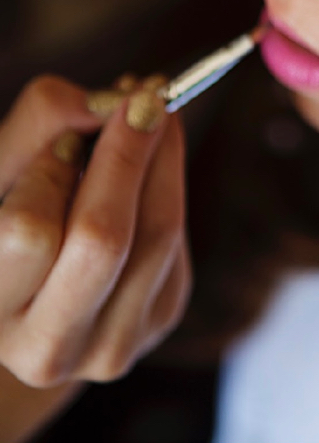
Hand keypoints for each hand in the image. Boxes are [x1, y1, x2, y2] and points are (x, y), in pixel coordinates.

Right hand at [0, 75, 190, 388]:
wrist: (42, 286)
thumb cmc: (12, 208)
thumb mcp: (5, 167)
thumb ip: (41, 122)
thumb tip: (112, 99)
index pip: (27, 233)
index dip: (51, 174)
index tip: (68, 136)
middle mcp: (44, 348)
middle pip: (102, 241)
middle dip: (126, 154)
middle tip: (143, 94)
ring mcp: (108, 347)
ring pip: (157, 234)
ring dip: (162, 158)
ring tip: (152, 115)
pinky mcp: (159, 321)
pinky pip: (177, 238)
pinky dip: (168, 184)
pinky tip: (149, 163)